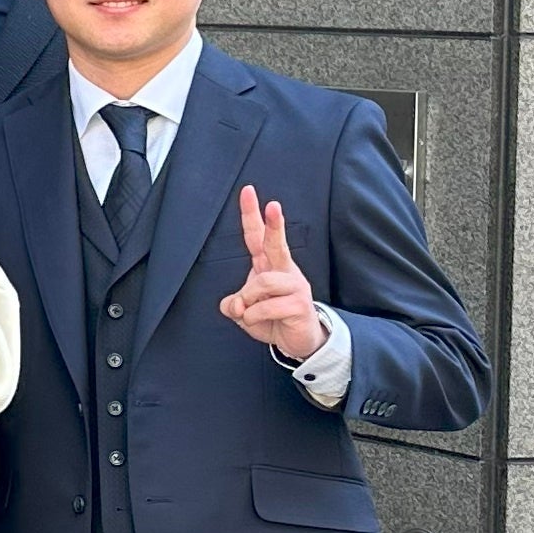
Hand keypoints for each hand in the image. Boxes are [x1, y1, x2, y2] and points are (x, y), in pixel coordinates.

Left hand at [220, 186, 325, 360]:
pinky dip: (254, 318)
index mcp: (268, 265)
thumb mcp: (243, 310)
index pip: (258, 236)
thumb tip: (235, 303)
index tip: (249, 191)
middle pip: (276, 244)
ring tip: (251, 313)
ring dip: (247, 302)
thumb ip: (233, 303)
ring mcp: (295, 286)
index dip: (252, 215)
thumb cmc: (271, 318)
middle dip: (274, 225)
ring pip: (261, 283)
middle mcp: (284, 271)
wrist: (298, 341)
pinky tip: (262, 321)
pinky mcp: (300, 304)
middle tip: (273, 205)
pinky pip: (265, 307)